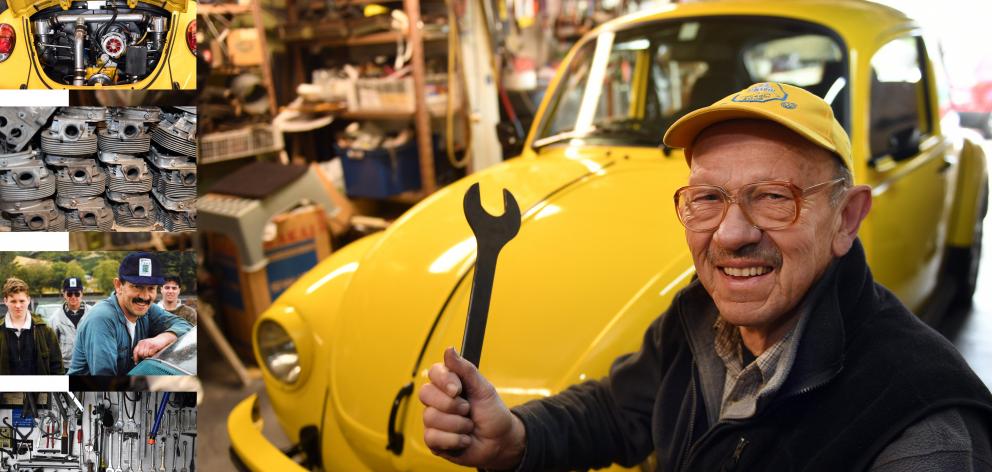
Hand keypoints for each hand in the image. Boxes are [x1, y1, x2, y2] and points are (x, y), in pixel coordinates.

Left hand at [132, 332, 177, 362]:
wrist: (163, 338)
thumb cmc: (155, 344)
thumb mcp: (146, 345)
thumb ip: (141, 350)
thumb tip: (136, 359)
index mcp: (140, 342)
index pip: (135, 351)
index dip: (135, 357)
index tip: (136, 362)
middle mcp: (143, 342)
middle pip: (140, 354)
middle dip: (143, 357)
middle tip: (148, 356)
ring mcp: (148, 344)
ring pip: (145, 354)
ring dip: (148, 356)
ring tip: (151, 354)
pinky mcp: (154, 345)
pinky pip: (150, 354)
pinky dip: (152, 355)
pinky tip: (154, 352)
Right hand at [419, 347, 525, 468]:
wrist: (500, 441)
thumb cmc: (492, 413)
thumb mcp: (484, 388)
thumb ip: (465, 369)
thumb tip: (449, 349)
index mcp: (448, 384)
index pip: (433, 372)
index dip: (444, 380)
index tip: (458, 389)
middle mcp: (437, 400)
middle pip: (425, 394)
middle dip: (452, 405)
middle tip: (468, 409)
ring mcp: (434, 420)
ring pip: (430, 417)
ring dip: (458, 424)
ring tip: (469, 426)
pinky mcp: (434, 440)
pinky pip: (432, 437)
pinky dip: (454, 440)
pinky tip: (464, 439)